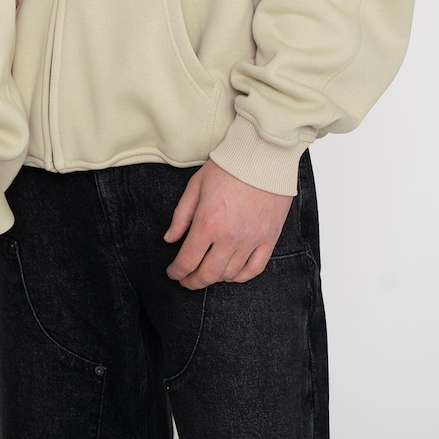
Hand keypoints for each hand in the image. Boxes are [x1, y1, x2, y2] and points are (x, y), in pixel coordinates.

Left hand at [164, 160, 291, 289]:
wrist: (262, 156)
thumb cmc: (227, 167)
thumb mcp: (195, 186)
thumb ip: (181, 216)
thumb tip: (169, 239)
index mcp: (207, 223)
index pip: (187, 260)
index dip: (177, 272)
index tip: (173, 273)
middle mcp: (229, 237)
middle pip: (208, 274)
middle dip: (193, 281)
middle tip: (186, 280)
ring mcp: (251, 240)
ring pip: (230, 274)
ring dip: (215, 278)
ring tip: (206, 272)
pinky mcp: (269, 239)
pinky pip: (254, 269)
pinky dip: (240, 277)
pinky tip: (231, 274)